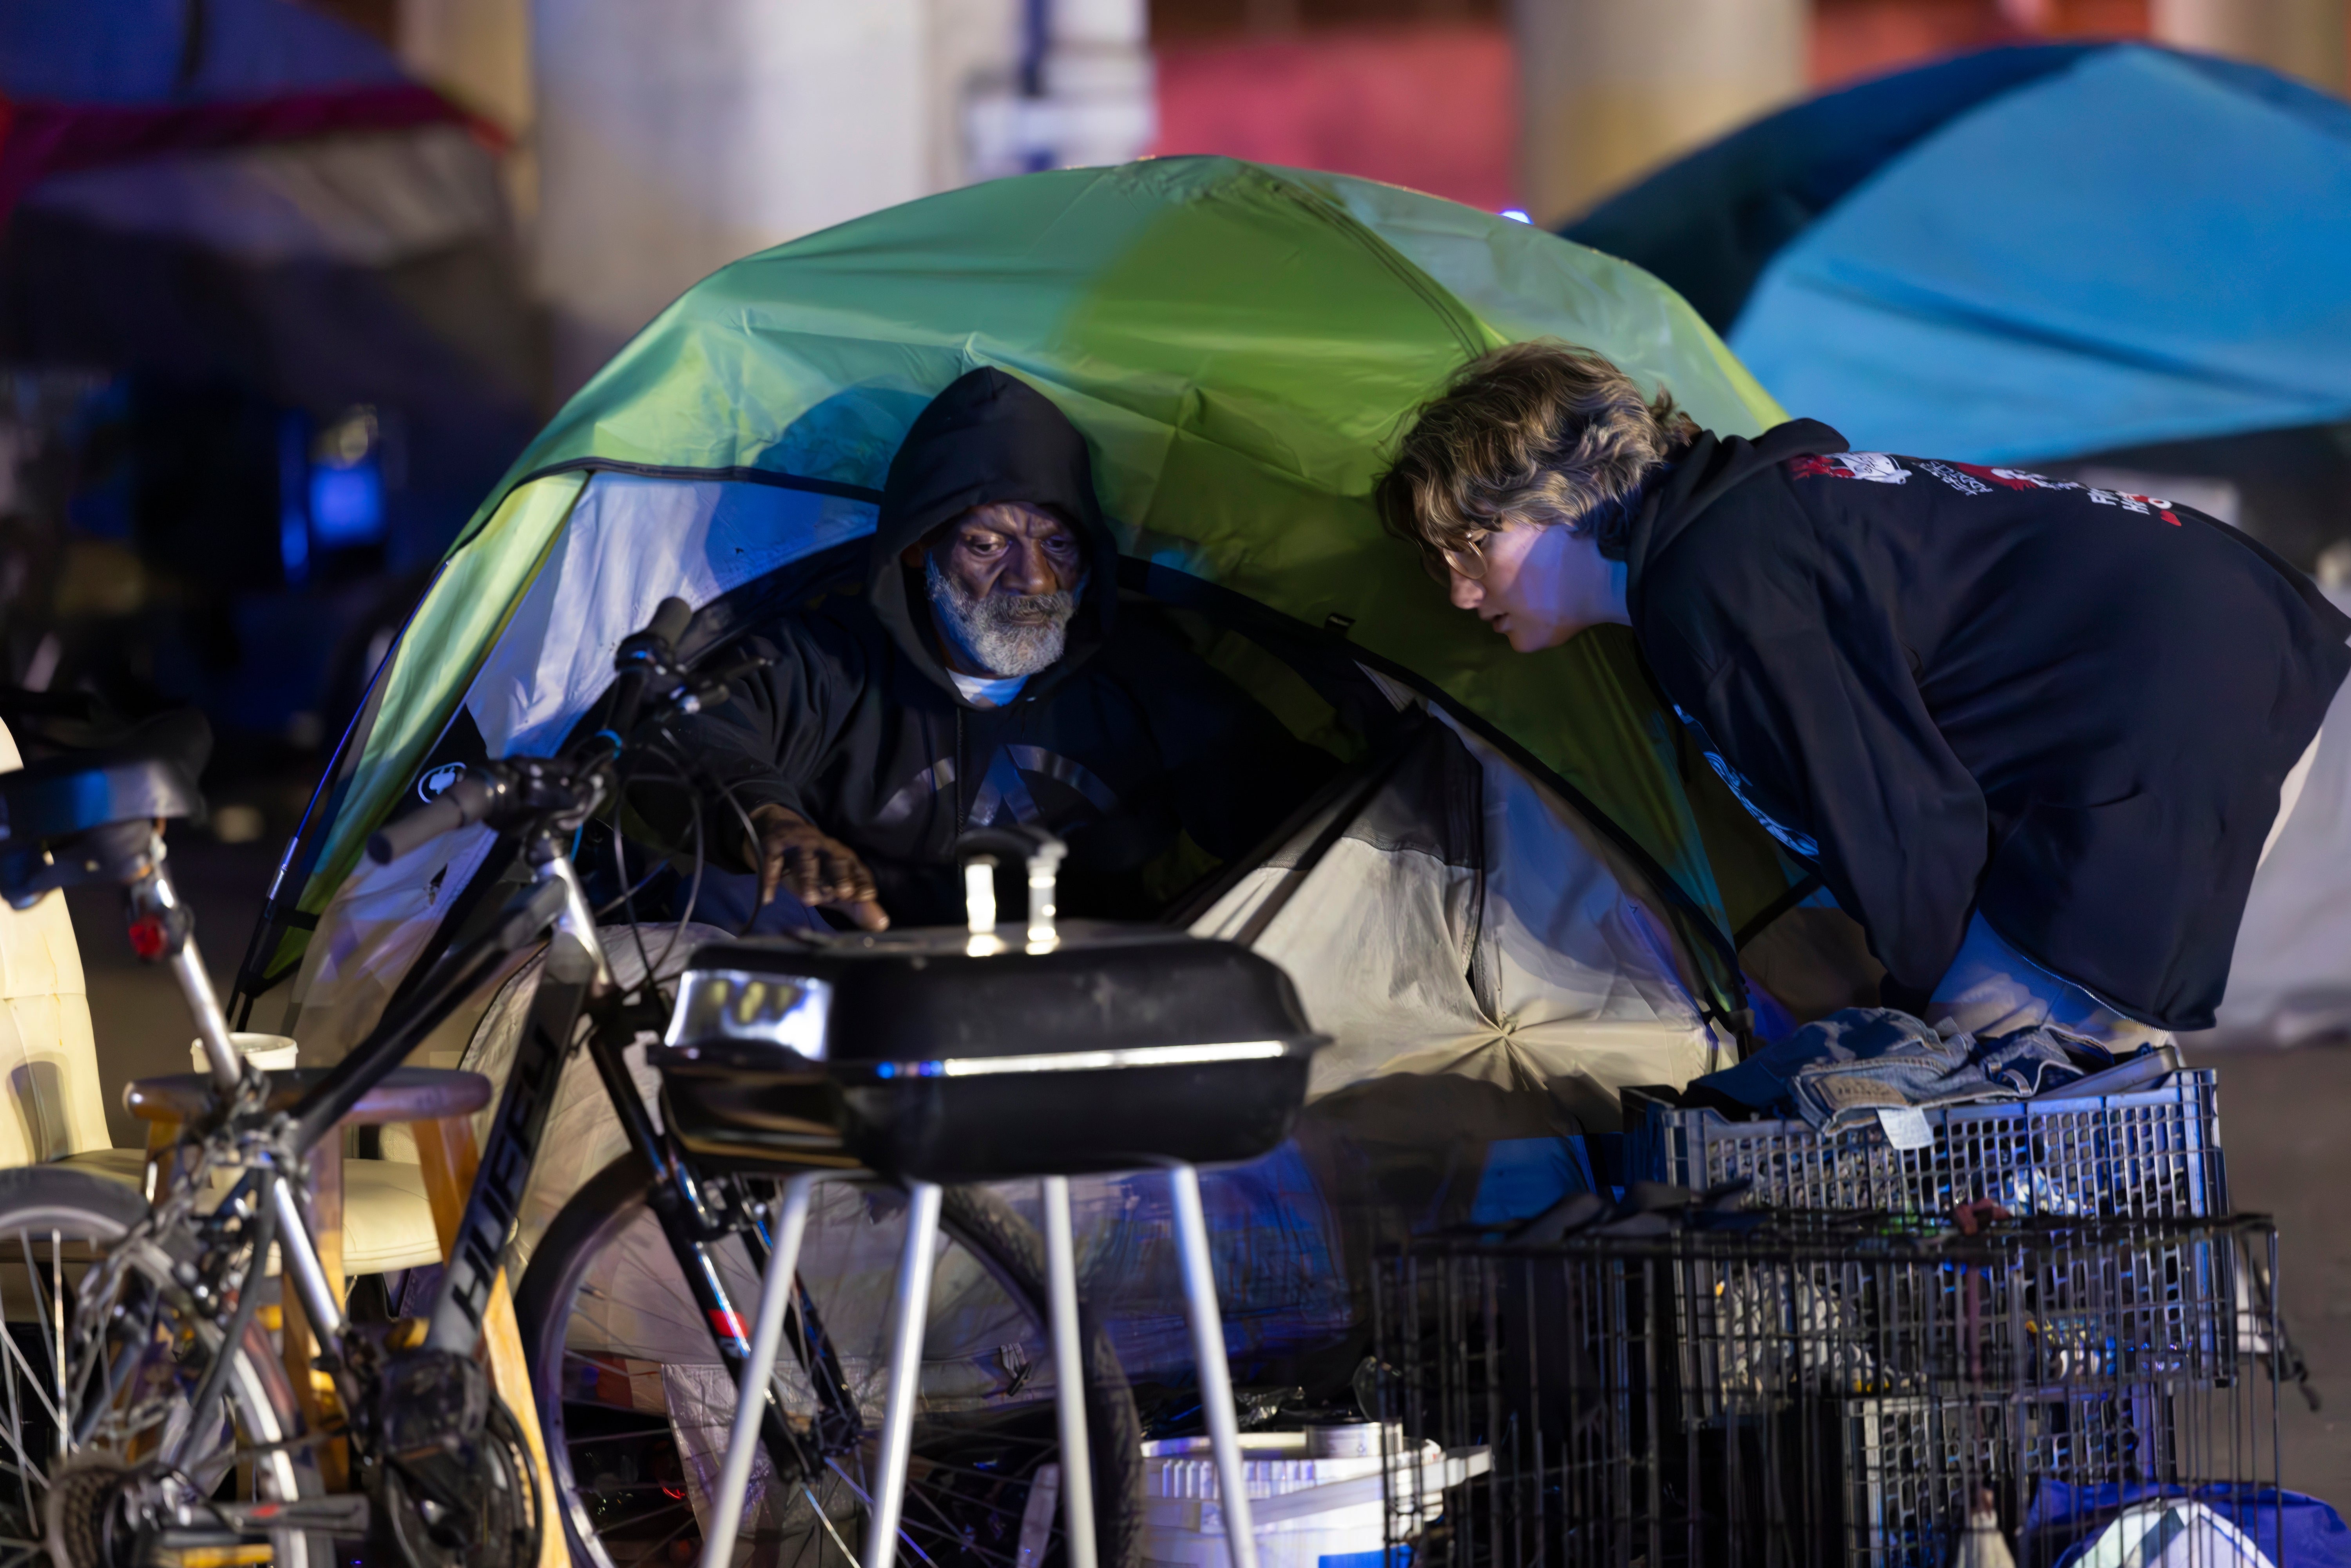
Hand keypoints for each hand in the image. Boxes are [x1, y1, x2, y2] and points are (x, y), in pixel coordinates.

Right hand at [749, 804, 888, 930]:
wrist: (781, 832)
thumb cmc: (817, 867)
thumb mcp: (838, 885)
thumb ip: (859, 906)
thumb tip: (882, 925)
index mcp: (844, 857)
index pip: (857, 869)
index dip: (863, 882)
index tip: (867, 897)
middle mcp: (825, 848)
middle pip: (836, 860)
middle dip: (841, 876)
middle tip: (845, 894)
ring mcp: (799, 845)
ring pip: (806, 861)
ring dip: (808, 879)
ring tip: (809, 899)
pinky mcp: (774, 846)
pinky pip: (772, 861)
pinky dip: (770, 879)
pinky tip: (768, 898)